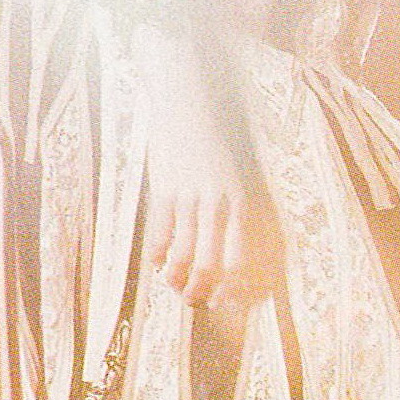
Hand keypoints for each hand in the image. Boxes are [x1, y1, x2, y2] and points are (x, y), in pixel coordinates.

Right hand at [131, 26, 270, 310]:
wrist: (190, 97)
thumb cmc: (219, 133)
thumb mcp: (237, 170)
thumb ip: (236, 205)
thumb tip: (233, 241)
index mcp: (242, 200)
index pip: (240, 258)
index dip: (233, 286)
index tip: (227, 301)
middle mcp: (219, 204)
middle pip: (211, 263)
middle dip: (204, 289)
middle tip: (197, 301)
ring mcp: (190, 197)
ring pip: (184, 253)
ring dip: (179, 278)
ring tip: (176, 288)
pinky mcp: (165, 188)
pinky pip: (161, 232)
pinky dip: (159, 254)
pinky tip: (158, 264)